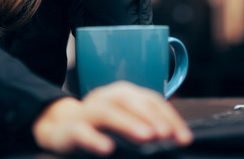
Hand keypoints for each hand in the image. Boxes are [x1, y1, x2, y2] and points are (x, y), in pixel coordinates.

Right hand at [31, 81, 192, 155]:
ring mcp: (87, 111)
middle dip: (150, 116)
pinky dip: (95, 139)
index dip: (170, 118)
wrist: (60, 127)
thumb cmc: (100, 126)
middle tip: (165, 134)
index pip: (152, 101)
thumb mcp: (125, 122)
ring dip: (128, 123)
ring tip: (146, 136)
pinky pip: (82, 131)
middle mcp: (106, 97)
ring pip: (107, 112)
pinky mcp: (71, 128)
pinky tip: (108, 149)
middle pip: (130, 100)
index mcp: (124, 94)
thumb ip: (145, 126)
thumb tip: (172, 138)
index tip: (184, 138)